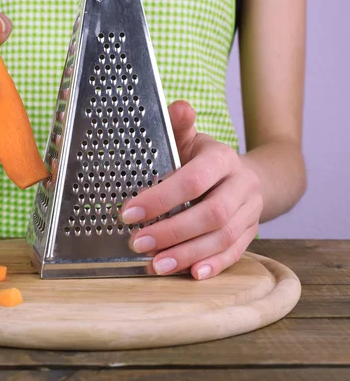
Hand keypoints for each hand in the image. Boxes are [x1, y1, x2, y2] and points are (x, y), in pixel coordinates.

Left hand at [121, 100, 262, 279]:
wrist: (245, 176)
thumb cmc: (204, 160)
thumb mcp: (190, 140)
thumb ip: (179, 126)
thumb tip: (178, 106)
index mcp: (223, 159)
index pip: (193, 180)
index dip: (160, 198)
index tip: (128, 213)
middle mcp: (242, 185)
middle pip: (211, 214)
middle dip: (171, 232)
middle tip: (138, 243)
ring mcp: (250, 211)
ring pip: (223, 237)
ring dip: (187, 253)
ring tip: (156, 265)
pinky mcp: (252, 233)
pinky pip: (236, 253)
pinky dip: (213, 265)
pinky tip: (192, 274)